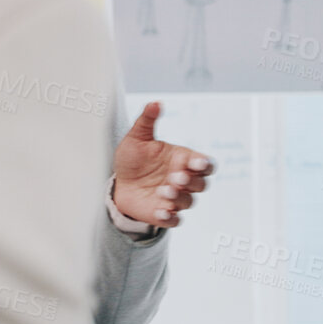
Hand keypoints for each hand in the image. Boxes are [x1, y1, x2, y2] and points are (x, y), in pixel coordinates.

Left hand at [111, 101, 213, 228]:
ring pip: (189, 202)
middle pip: (201, 184)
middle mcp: (183, 180)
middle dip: (191, 181)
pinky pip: (174, 220)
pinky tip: (160, 210)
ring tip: (163, 191)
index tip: (193, 163)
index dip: (203, 164)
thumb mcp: (137, 137)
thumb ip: (147, 120)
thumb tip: (155, 102)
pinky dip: (170, 217)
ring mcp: (175, 198)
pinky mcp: (164, 214)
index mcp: (182, 160)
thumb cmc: (132, 159)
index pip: (204, 164)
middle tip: (176, 177)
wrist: (118, 183)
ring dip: (179, 197)